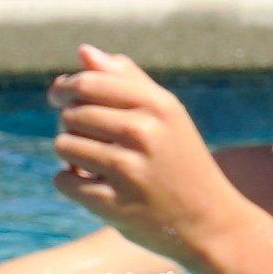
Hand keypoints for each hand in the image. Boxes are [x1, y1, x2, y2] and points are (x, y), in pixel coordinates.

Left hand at [49, 46, 253, 265]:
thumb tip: (84, 51)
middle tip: (88, 137)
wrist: (210, 222)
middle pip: (71, 113)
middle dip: (70, 124)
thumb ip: (127, 80)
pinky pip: (64, 180)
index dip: (65, 88)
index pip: (88, 82)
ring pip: (63, 145)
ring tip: (91, 162)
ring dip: (69, 154)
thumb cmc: (181, 161)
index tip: (61, 98)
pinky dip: (70, 182)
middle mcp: (144, 133)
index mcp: (158, 105)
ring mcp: (129, 170)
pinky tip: (91, 184)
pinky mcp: (115, 205)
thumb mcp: (166, 115)